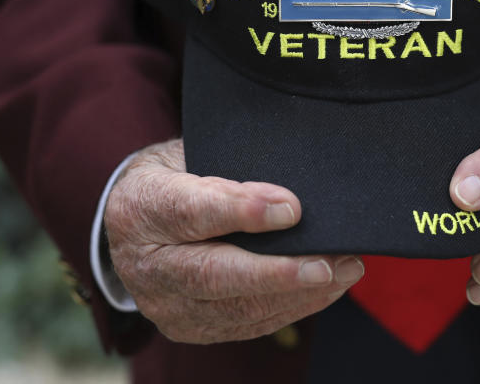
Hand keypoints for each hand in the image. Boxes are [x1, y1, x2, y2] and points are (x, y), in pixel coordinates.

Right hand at [104, 139, 363, 342]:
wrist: (135, 221)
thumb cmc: (175, 176)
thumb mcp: (190, 153)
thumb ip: (231, 168)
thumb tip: (291, 192)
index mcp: (141, 206)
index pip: (190, 211)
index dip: (241, 211)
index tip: (292, 209)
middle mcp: (146, 264)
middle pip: (213, 274)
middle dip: (276, 273)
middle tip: (326, 264)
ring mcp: (166, 303)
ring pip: (236, 307)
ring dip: (297, 293)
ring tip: (345, 270)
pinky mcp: (189, 326)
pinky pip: (247, 323)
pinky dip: (292, 306)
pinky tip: (326, 288)